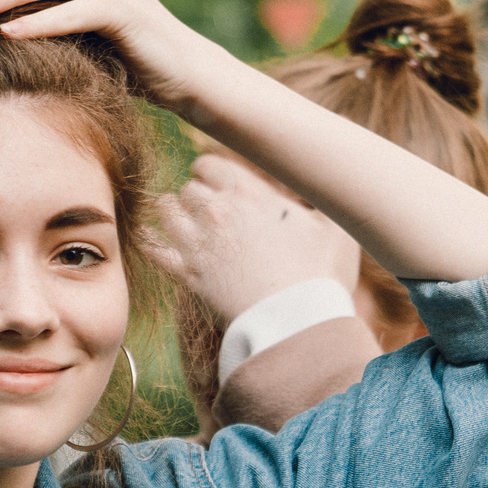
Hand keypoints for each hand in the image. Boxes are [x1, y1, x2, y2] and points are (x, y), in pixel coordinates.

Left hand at [158, 154, 362, 324]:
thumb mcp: (336, 228)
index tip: (221, 188)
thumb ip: (323, 196)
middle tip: (209, 213)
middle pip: (188, 189)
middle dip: (197, 198)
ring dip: (174, 215)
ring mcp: (198, 243)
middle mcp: (216, 211)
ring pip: (166, 212)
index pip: (208, 164)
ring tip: (185, 225)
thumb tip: (319, 179)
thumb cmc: (321, 276)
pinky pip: (153, 247)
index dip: (212, 174)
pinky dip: (151, 241)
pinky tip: (154, 241)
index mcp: (248, 192)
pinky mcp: (187, 275)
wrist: (296, 324)